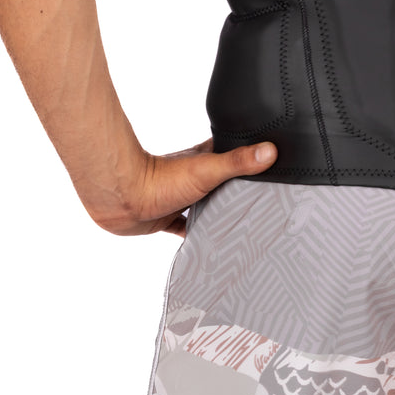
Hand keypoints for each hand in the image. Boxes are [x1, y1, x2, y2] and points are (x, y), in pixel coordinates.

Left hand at [89, 137, 277, 236]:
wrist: (122, 199)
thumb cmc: (160, 179)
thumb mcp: (207, 169)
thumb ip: (237, 161)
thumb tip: (270, 150)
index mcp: (205, 159)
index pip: (234, 154)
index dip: (250, 159)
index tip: (272, 165)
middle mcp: (194, 176)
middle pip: (222, 183)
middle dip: (237, 192)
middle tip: (260, 204)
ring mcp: (180, 197)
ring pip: (205, 205)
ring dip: (217, 213)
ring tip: (240, 226)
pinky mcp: (166, 217)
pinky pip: (185, 226)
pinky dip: (196, 233)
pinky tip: (207, 243)